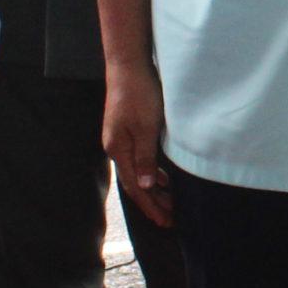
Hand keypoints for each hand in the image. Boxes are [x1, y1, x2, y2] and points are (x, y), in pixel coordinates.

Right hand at [103, 62, 174, 227]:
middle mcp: (117, 148)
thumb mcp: (146, 129)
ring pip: (138, 172)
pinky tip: (164, 177)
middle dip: (153, 203)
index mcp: (118, 150)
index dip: (150, 206)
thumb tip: (146, 187)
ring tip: (170, 203)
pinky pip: (141, 160)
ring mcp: (121, 140)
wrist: (128, 66)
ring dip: (154, 189)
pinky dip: (153, 172)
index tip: (164, 221)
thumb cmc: (138, 94)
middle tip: (170, 219)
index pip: (135, 187)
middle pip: (135, 184)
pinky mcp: (128, 131)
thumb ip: (145, 159)